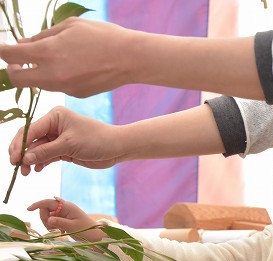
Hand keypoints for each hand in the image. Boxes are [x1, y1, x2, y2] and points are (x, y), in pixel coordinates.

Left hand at [0, 18, 135, 97]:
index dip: (4, 50)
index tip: (6, 47)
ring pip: (38, 83)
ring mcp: (65, 87)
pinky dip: (58, 78)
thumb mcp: (70, 26)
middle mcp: (53, 73)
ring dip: (37, 72)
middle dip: (13, 69)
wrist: (131, 58)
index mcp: (48, 51)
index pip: (9, 55)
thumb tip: (25, 44)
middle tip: (19, 61)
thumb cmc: (102, 36)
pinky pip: (58, 86)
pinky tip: (75, 67)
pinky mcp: (76, 94)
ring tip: (54, 60)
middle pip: (17, 79)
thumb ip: (43, 36)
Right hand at [8, 106, 120, 175]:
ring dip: (31, 160)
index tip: (13, 159)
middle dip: (22, 153)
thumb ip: (46, 152)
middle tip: (17, 167)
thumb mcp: (69, 145)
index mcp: (54, 116)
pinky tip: (37, 170)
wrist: (117, 148)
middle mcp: (54, 125)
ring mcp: (58, 138)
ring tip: (26, 172)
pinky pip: (47, 155)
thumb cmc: (96, 140)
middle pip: (30, 139)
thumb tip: (25, 158)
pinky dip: (41, 162)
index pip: (30, 130)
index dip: (19, 144)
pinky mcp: (64, 149)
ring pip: (37, 149)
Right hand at [28, 198, 103, 241]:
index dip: (38, 204)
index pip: (49, 202)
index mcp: (67, 206)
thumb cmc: (86, 230)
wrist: (95, 235)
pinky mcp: (63, 219)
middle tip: (53, 229)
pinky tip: (61, 232)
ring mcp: (63, 213)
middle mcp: (64, 208)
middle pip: (45, 210)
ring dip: (49, 224)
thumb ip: (60, 223)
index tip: (29, 209)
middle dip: (45, 219)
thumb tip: (49, 219)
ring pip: (48, 216)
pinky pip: (52, 221)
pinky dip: (53, 227)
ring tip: (59, 231)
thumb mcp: (73, 227)